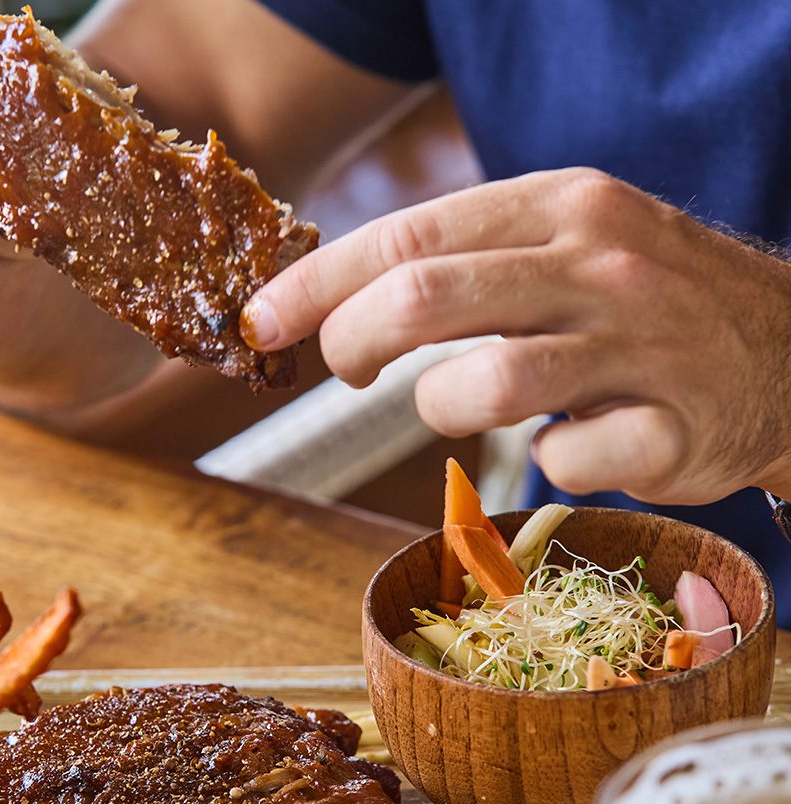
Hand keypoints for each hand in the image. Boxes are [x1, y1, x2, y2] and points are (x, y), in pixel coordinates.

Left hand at [242, 168, 790, 504]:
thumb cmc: (647, 302)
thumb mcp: (565, 244)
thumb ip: (467, 263)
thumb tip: (343, 297)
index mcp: (559, 207)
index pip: (409, 234)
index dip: (319, 282)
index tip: (262, 319)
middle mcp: (599, 264)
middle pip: (428, 298)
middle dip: (351, 341)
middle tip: (339, 371)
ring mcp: (641, 347)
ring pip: (488, 385)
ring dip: (444, 409)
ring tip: (460, 406)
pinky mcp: (673, 430)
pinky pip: (568, 462)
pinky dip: (548, 464)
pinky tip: (572, 444)